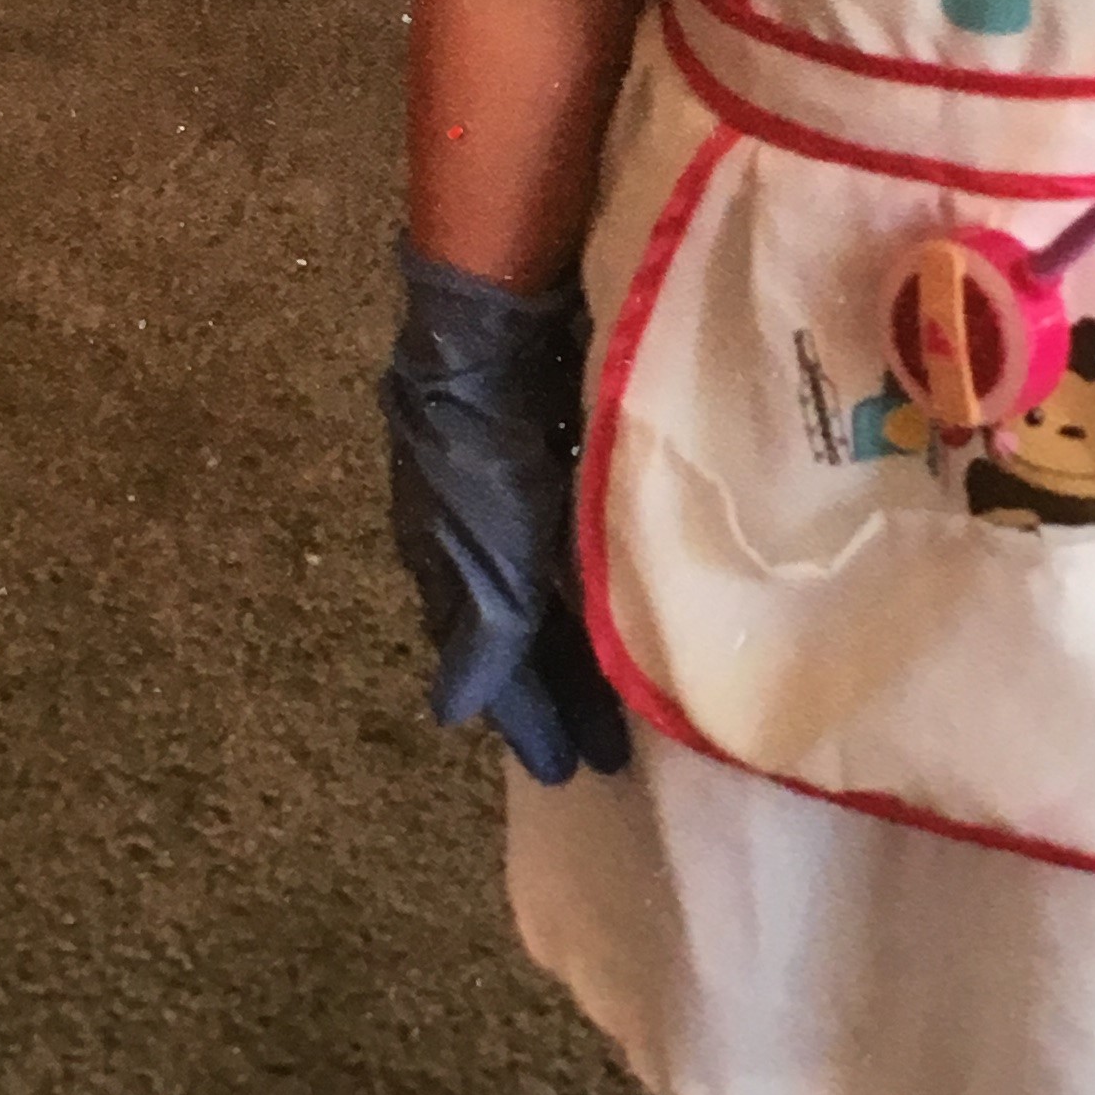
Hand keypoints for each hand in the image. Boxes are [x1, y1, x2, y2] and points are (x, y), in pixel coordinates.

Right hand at [379, 238, 632, 783]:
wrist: (490, 321)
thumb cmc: (483, 439)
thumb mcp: (486, 544)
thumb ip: (486, 625)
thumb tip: (456, 712)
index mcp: (456, 570)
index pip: (495, 667)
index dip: (532, 719)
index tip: (570, 773)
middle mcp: (484, 541)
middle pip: (531, 638)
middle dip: (569, 693)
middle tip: (617, 752)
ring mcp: (519, 496)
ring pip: (557, 591)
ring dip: (591, 639)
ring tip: (637, 683)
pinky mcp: (556, 452)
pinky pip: (580, 536)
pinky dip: (602, 575)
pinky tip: (638, 585)